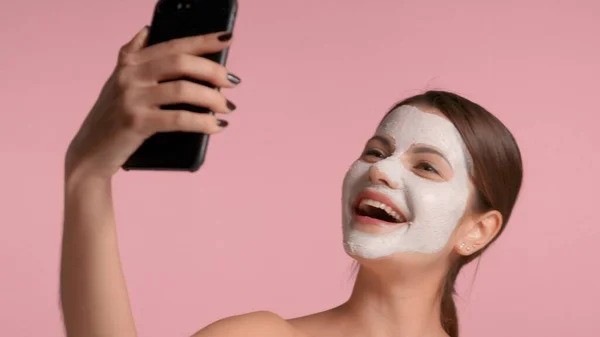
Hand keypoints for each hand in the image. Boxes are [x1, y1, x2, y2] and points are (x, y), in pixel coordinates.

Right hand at [65, 26, 239, 180]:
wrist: (89, 153)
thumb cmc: (112, 118)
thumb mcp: (117, 81)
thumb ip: (132, 56)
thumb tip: (147, 30)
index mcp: (130, 62)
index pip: (173, 45)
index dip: (203, 40)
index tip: (227, 38)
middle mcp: (129, 75)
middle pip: (181, 63)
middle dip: (213, 71)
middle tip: (232, 82)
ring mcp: (131, 98)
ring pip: (183, 90)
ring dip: (212, 99)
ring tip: (227, 107)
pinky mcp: (136, 123)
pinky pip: (179, 119)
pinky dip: (203, 122)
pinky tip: (217, 126)